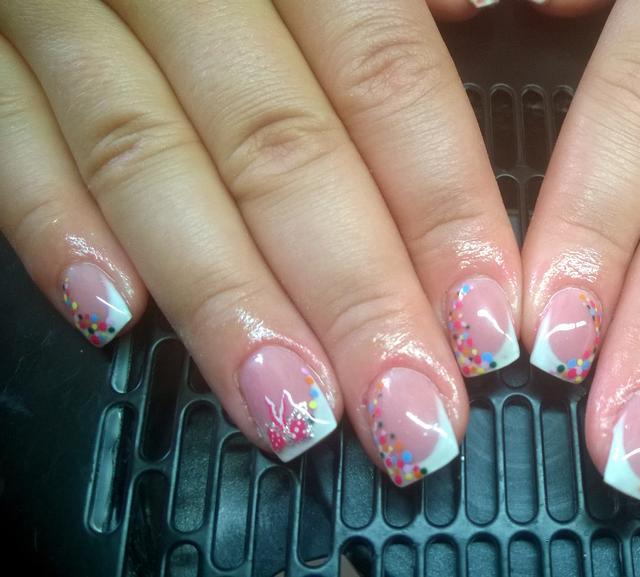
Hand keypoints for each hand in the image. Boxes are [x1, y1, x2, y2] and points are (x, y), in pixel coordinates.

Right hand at [0, 0, 520, 480]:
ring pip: (152, 163)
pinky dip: (54, 226)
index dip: (442, 211)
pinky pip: (9, 133)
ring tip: (294, 409)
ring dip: (226, 300)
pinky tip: (116, 317)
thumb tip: (491, 17)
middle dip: (352, 295)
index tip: (488, 323)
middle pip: (280, 149)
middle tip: (410, 411)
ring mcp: (65, 1)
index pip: (386, 82)